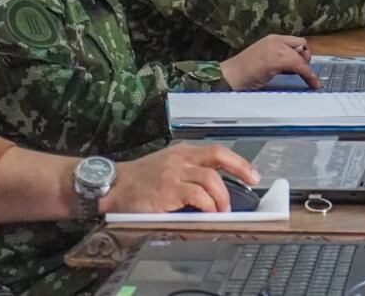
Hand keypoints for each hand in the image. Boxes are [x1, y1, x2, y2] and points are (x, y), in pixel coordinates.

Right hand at [103, 142, 262, 213]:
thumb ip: (188, 172)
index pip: (217, 151)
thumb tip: (215, 189)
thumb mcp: (166, 166)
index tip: (252, 173)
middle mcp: (181, 158)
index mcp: (182, 152)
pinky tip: (209, 212)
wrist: (112, 186)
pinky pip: (197, 195)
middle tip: (250, 183)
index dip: (238, 162)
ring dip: (222, 196)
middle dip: (240, 169)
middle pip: (219, 157)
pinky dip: (208, 205)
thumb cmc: (138, 180)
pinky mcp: (168, 189)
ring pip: (211, 178)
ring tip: (223, 209)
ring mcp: (174, 173)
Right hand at [221, 35, 318, 89]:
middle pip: (302, 46)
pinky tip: (312, 83)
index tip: (304, 66)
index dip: (302, 54)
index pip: (296, 42)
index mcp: (272, 39)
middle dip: (306, 60)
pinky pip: (299, 66)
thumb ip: (278, 60)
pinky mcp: (277, 60)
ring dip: (307, 70)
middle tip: (304, 73)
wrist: (229, 76)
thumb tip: (294, 67)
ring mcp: (276, 49)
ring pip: (301, 57)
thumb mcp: (264, 60)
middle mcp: (276, 40)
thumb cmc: (243, 72)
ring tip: (311, 81)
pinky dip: (308, 75)